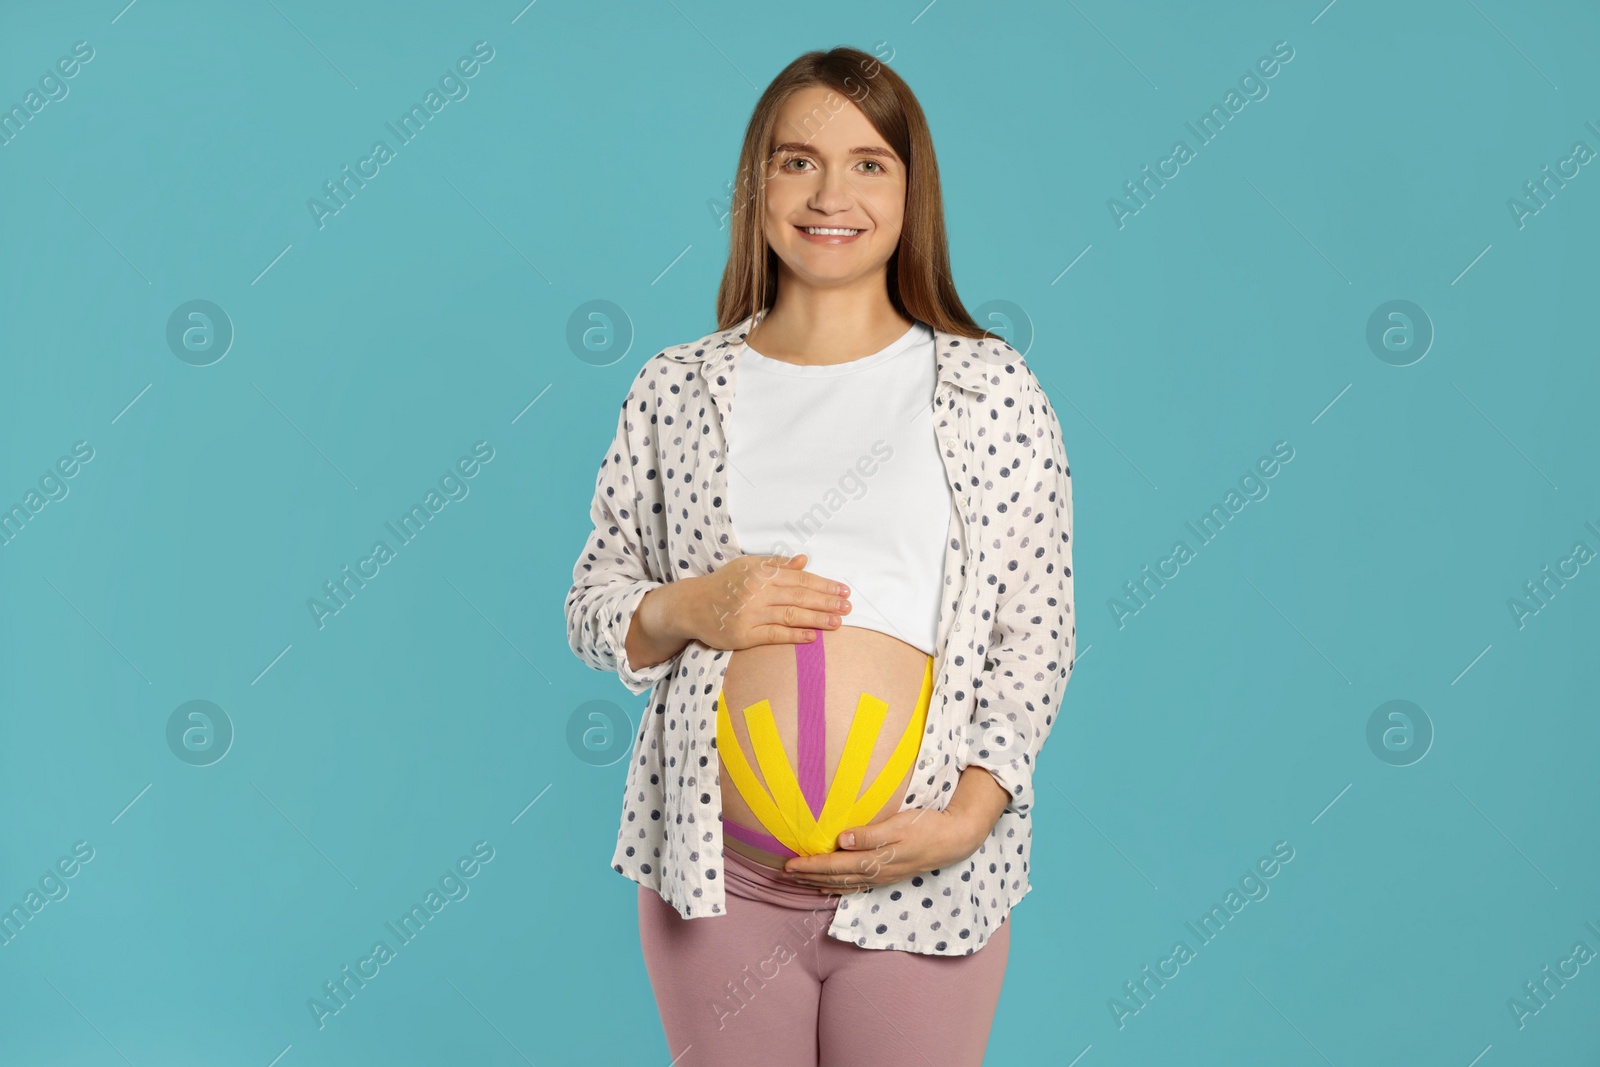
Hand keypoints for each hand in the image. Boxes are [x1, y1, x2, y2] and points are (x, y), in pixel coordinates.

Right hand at [688, 553, 851, 650]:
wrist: (691, 605)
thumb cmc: (723, 584)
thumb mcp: (747, 566)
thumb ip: (776, 564)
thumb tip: (804, 560)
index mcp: (761, 573)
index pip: (800, 578)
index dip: (824, 584)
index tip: (843, 590)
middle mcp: (757, 592)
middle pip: (799, 596)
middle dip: (827, 601)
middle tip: (848, 606)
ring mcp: (750, 614)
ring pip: (791, 615)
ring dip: (817, 619)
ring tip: (838, 622)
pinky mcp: (743, 635)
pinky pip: (774, 635)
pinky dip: (794, 636)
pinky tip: (812, 636)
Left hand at [777, 806, 988, 893]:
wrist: (955, 839)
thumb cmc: (927, 826)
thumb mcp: (899, 824)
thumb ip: (870, 834)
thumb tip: (841, 840)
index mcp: (876, 860)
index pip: (835, 866)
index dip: (810, 866)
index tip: (789, 865)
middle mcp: (876, 873)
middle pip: (835, 878)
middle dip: (808, 877)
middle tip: (784, 874)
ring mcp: (883, 877)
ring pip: (844, 884)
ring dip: (820, 883)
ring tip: (800, 881)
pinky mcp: (888, 876)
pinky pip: (857, 885)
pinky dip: (839, 887)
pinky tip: (829, 886)